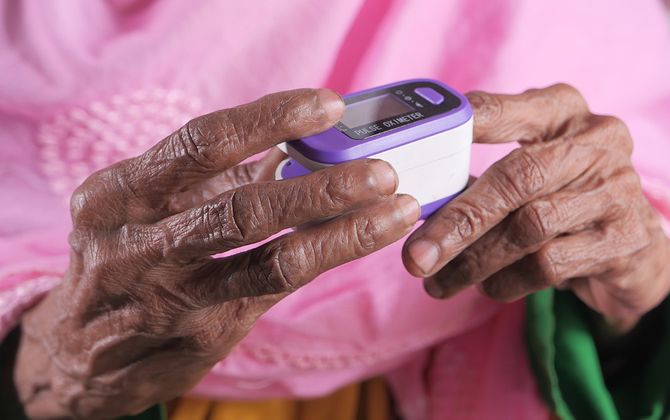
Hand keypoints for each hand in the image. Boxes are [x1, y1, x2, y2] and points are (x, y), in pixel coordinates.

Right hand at [14, 89, 419, 417]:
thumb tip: (296, 140)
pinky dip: (324, 259)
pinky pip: (275, 289)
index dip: (270, 119)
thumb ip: (216, 176)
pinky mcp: (201, 332)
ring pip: (268, 258)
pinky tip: (362, 239)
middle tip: (382, 170)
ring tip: (396, 210)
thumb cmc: (129, 258)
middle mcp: (134, 244)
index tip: (329, 106)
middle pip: (242, 206)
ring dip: (342, 232)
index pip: (201, 143)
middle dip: (322, 186)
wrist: (80, 353)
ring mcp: (168, 296)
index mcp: (117, 194)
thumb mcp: (151, 207)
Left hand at [402, 84, 669, 333]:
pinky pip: (551, 263)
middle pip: (518, 176)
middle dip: (460, 220)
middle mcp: (598, 141)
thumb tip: (414, 199)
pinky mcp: (626, 238)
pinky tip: (488, 287)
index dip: (468, 125)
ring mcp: (618, 189)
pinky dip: (509, 280)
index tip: (424, 145)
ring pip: (531, 226)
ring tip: (439, 281)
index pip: (508, 109)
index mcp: (564, 111)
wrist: (636, 249)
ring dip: (476, 260)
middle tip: (415, 256)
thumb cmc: (564, 198)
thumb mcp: (530, 170)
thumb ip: (481, 172)